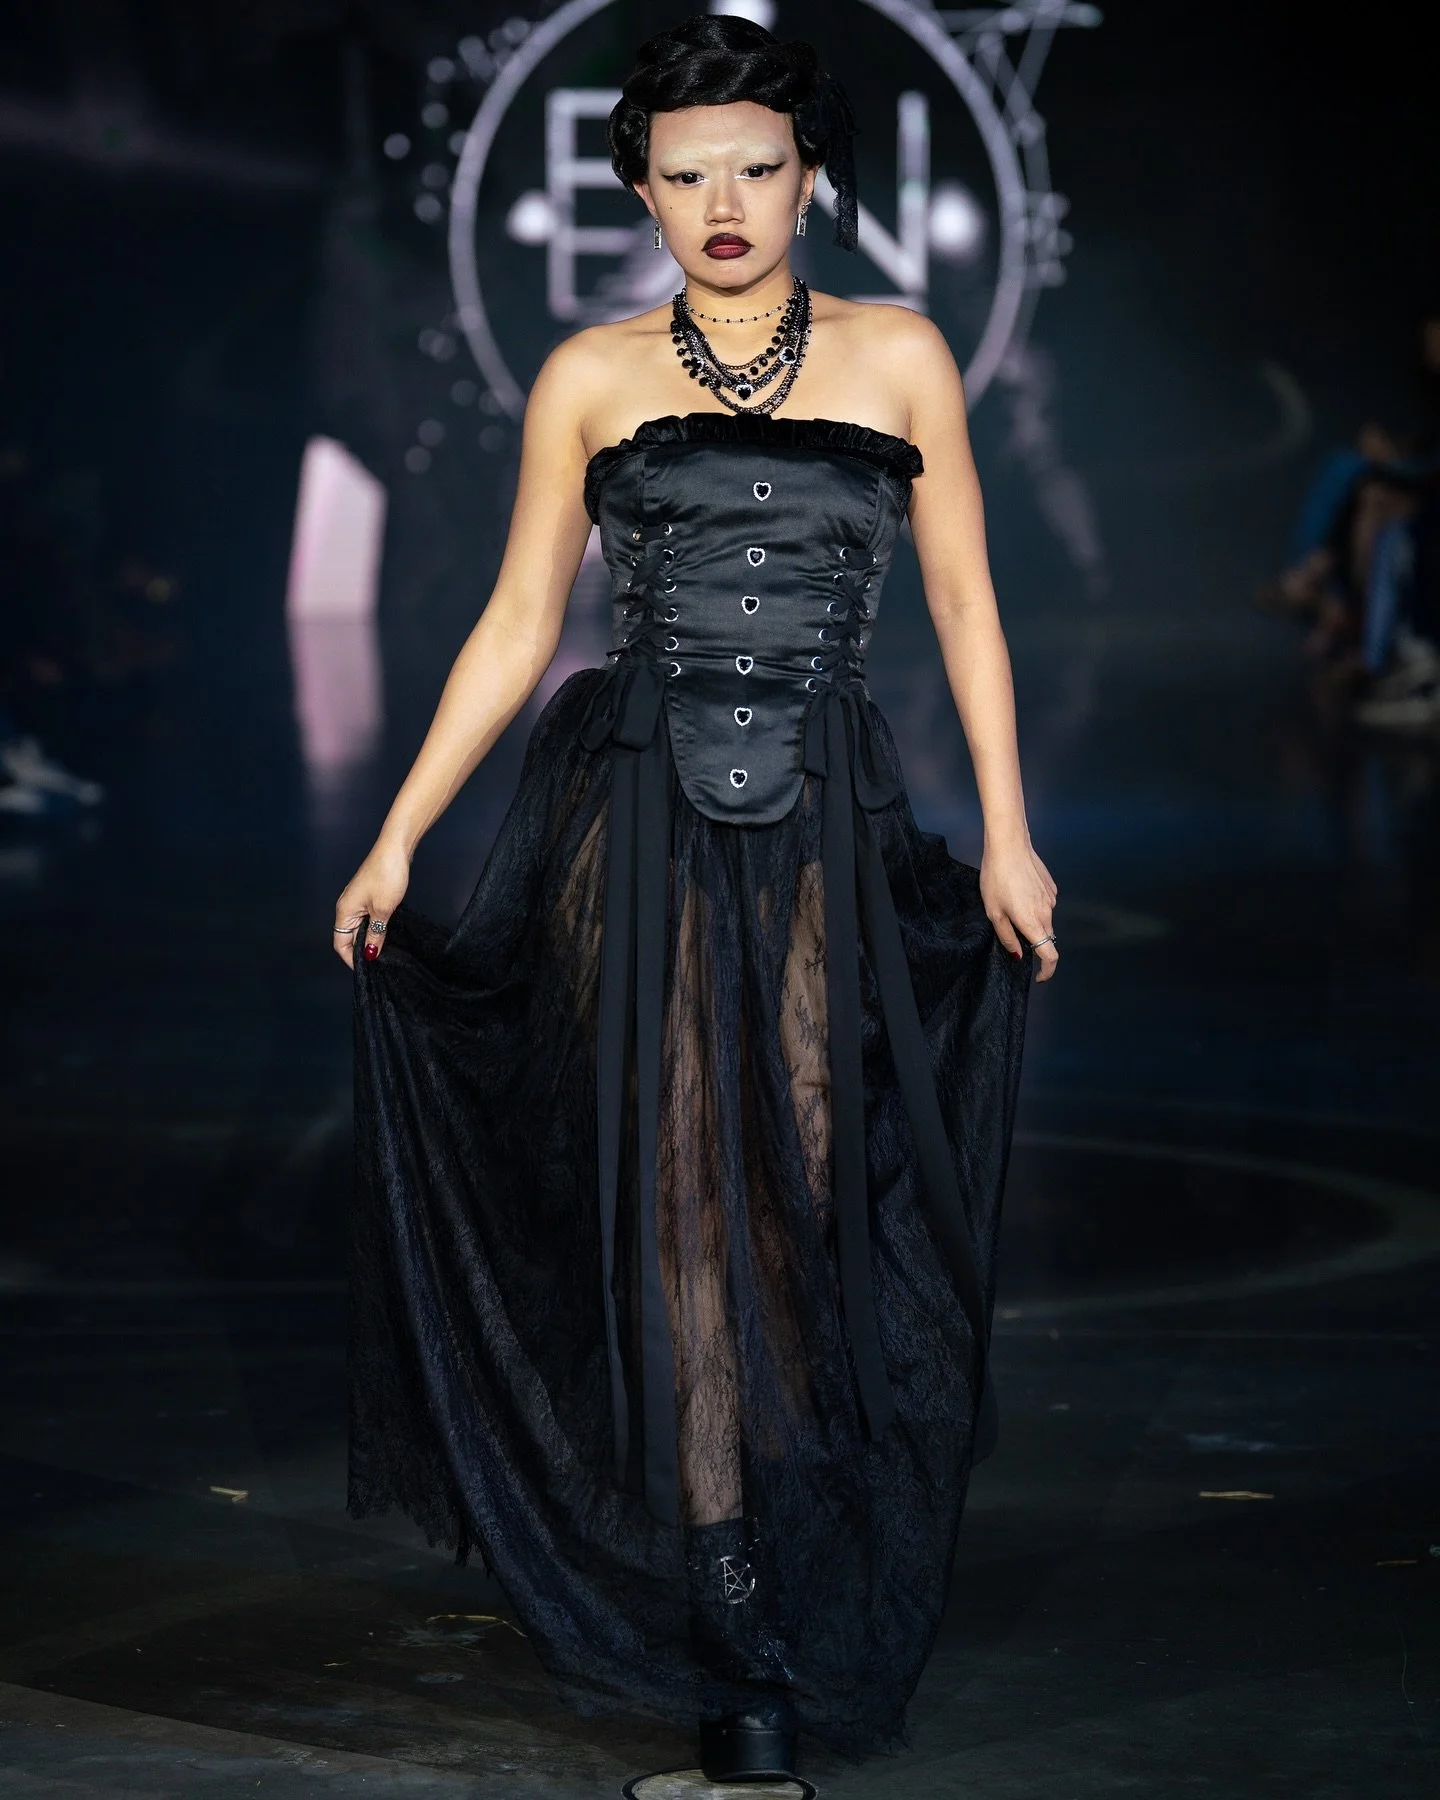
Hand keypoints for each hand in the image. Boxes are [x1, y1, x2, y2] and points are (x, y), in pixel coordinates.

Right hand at [333, 839, 410, 967]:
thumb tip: (369, 954)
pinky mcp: (368, 895)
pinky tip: (386, 933)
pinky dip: (374, 928)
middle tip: (378, 963)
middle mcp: (347, 906)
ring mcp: (358, 900)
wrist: (395, 849)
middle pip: (348, 936)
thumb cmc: (386, 876)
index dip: (351, 958)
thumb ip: (375, 934)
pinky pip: (367, 918)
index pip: (340, 943)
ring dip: (369, 939)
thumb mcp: (382, 910)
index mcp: (344, 911)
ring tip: (384, 951)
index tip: (366, 969)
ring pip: (358, 927)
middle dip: (361, 950)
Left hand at [980, 839, 1058, 981]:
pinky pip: (1045, 905)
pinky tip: (1019, 892)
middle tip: (1012, 933)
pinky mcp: (1051, 887)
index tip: (1038, 976)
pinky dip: (1035, 907)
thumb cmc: (996, 877)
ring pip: (1045, 921)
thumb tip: (1018, 955)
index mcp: (1033, 923)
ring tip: (1011, 905)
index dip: (1047, 971)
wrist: (1009, 845)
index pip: (1050, 956)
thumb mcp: (994, 912)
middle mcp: (1048, 913)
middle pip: (1047, 939)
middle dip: (1033, 943)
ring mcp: (1052, 899)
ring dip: (1032, 922)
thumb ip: (1007, 937)